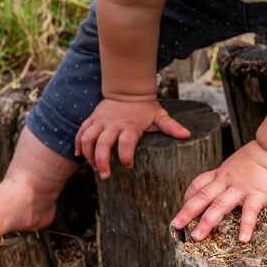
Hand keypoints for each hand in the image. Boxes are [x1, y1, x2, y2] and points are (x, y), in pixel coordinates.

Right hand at [75, 98, 190, 177]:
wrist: (128, 90)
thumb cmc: (145, 108)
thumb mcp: (159, 116)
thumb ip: (171, 127)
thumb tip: (187, 135)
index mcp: (130, 126)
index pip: (126, 142)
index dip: (126, 154)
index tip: (128, 165)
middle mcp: (113, 124)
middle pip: (102, 143)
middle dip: (101, 160)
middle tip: (105, 175)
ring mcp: (101, 122)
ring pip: (88, 138)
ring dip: (88, 155)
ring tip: (94, 168)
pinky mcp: (92, 120)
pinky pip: (81, 132)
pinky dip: (78, 144)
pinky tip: (80, 155)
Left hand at [171, 141, 266, 242]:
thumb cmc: (262, 155)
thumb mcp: (238, 161)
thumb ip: (230, 173)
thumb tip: (224, 183)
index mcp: (222, 173)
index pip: (199, 184)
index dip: (188, 196)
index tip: (182, 206)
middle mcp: (227, 181)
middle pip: (202, 196)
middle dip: (187, 211)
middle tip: (175, 225)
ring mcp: (242, 188)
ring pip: (219, 206)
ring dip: (206, 222)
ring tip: (197, 236)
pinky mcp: (258, 194)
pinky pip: (250, 212)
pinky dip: (246, 226)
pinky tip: (242, 239)